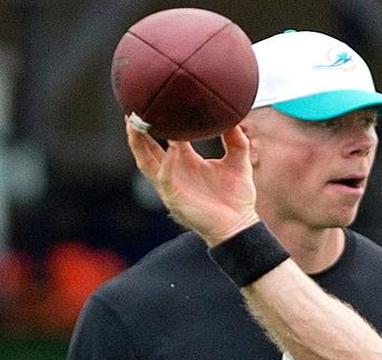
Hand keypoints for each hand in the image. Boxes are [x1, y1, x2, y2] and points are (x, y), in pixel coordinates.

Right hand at [125, 120, 258, 245]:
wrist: (240, 224)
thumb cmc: (236, 197)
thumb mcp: (238, 162)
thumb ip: (236, 141)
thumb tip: (235, 118)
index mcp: (185, 160)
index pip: (165, 137)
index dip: (158, 121)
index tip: (155, 101)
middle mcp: (174, 170)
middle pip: (146, 147)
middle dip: (136, 130)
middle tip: (131, 108)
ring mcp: (171, 185)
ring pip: (146, 161)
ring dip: (139, 143)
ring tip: (135, 124)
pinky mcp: (175, 199)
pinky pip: (166, 178)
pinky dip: (167, 164)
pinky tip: (171, 150)